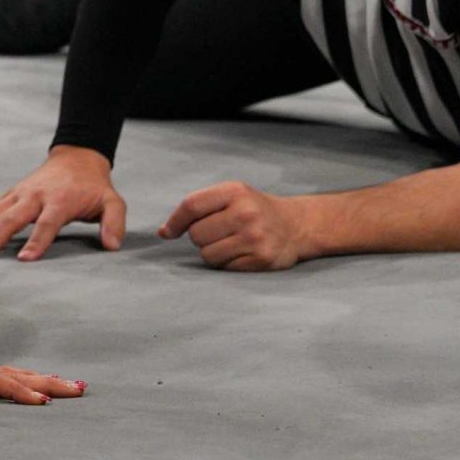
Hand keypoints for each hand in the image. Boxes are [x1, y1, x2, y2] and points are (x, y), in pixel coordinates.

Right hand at [0, 146, 124, 260]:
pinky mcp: (9, 195)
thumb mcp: (112, 201)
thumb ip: (114, 222)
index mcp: (59, 200)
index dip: (36, 241)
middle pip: (10, 218)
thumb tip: (112, 245)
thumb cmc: (93, 186)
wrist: (76, 157)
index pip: (47, 223)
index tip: (25, 260)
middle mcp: (34, 195)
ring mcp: (18, 194)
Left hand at [0, 345, 85, 406]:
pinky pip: (9, 379)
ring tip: (78, 388)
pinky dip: (33, 382)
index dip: (14, 390)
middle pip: (12, 375)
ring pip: (15, 375)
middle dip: (45, 383)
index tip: (40, 401)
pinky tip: (51, 388)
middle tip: (78, 391)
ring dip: (45, 381)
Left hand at [159, 181, 310, 271]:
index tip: (168, 233)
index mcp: (235, 191)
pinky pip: (224, 268)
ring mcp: (255, 237)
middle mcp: (246, 213)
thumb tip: (163, 232)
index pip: (191, 206)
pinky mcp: (262, 259)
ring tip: (231, 243)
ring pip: (208, 254)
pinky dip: (227, 263)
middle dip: (201, 237)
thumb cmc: (253, 209)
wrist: (296, 225)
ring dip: (213, 252)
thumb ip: (197, 208)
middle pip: (196, 234)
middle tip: (220, 233)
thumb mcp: (231, 196)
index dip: (175, 222)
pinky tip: (242, 253)